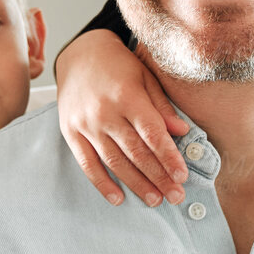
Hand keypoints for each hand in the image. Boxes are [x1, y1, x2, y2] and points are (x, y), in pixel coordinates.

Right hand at [56, 30, 190, 206]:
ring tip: (155, 200)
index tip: (182, 176)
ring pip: (114, 161)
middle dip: (158, 176)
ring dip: (136, 184)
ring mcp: (85, 124)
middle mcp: (105, 112)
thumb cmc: (120, 66)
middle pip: (135, 152)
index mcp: (127, 96)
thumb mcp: (146, 77)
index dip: (168, 156)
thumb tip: (182, 131)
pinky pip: (87, 163)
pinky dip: (102, 183)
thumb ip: (162, 106)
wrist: (79, 53)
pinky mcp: (70, 132)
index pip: (152, 133)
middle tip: (175, 196)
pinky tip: (118, 198)